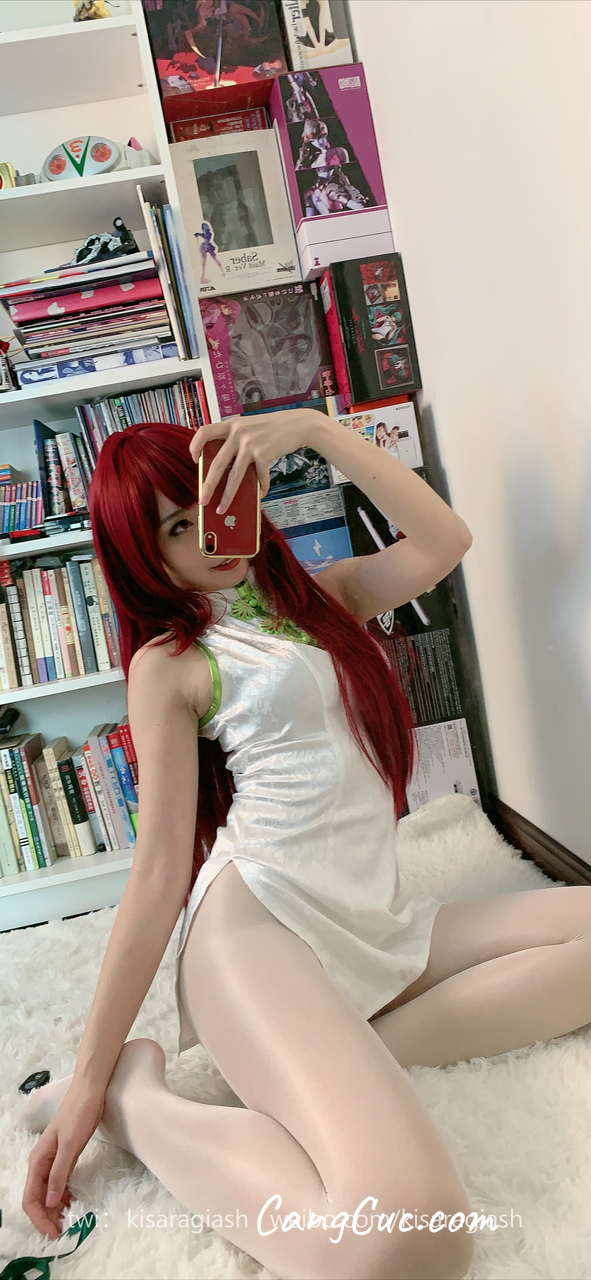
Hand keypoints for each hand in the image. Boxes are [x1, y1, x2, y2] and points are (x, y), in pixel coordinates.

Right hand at [21, 1085, 105, 1239]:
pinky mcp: (65, 1157)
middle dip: (47, 1217)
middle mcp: (41, 1163)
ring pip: (49, 1192)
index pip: (31, 1198)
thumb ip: (59, 1173)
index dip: (40, 1218)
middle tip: (63, 1231)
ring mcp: (53, 1160)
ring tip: (69, 1220)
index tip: (54, 1232)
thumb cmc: (79, 1114)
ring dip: (55, 1208)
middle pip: (38, 1198)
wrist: (90, 1091)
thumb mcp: (69, 1145)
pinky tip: (74, 1201)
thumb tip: (50, 1202)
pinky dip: (64, 1195)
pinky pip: (60, 1183)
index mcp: (38, 1160)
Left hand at [189, 408, 326, 514]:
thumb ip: (235, 439)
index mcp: (230, 425)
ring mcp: (251, 443)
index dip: (195, 446)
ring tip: (222, 508)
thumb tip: (224, 467)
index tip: (195, 460)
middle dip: (208, 485)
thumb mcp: (248, 426)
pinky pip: (259, 477)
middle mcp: (238, 433)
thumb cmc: (271, 428)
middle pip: (217, 463)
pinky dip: (261, 487)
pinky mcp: (264, 453)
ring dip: (228, 496)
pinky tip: (261, 493)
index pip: (203, 432)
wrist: (297, 424)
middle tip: (202, 500)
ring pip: (234, 476)